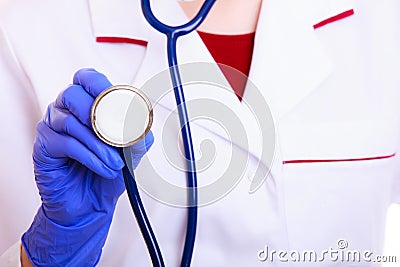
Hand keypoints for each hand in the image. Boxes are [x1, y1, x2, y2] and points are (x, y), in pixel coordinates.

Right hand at [21, 69, 153, 265]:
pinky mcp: (45, 147)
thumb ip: (138, 135)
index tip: (119, 101)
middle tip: (117, 135)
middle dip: (98, 114)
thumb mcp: (132, 152)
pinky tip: (103, 167)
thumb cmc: (108, 172)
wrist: (91, 204)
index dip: (101, 85)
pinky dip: (90, 156)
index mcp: (88, 103)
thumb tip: (142, 122)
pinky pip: (67, 144)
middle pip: (72, 94)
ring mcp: (52, 127)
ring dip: (100, 144)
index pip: (88, 78)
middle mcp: (67, 110)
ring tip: (116, 163)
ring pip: (72, 122)